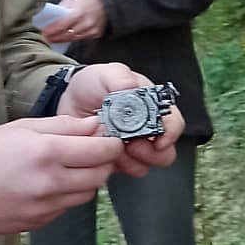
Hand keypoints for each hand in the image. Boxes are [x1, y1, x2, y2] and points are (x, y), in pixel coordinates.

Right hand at [0, 114, 123, 232]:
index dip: (111, 144)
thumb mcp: (21, 127)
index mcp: (47, 153)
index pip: (101, 151)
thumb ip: (63, 126)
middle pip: (100, 175)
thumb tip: (95, 125)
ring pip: (87, 194)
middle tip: (93, 152)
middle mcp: (50, 182)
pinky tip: (48, 184)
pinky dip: (66, 195)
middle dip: (103, 162)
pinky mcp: (39, 223)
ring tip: (68, 167)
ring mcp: (46, 207)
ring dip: (87, 180)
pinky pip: (66, 207)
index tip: (110, 139)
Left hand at [38, 0, 107, 44]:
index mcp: (78, 12)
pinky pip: (80, 39)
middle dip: (54, 38)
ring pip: (72, 39)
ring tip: (52, 40)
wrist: (106, 3)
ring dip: (61, 40)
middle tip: (45, 39)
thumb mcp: (72, 0)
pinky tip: (64, 39)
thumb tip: (51, 18)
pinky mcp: (94, 35)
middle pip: (66, 35)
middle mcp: (85, 23)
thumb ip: (62, 9)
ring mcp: (91, 30)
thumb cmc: (87, 0)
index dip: (51, 31)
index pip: (61, 25)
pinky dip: (71, 39)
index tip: (43, 33)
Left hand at [60, 62, 184, 175]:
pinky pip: (124, 171)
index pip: (173, 123)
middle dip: (150, 152)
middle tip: (130, 144)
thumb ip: (121, 78)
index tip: (158, 141)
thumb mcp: (107, 73)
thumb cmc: (93, 85)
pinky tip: (104, 151)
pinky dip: (115, 165)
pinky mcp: (118, 160)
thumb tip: (132, 89)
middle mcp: (148, 130)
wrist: (70, 101)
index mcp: (152, 107)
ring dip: (131, 160)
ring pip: (146, 165)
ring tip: (114, 145)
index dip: (170, 133)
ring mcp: (134, 148)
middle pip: (165, 152)